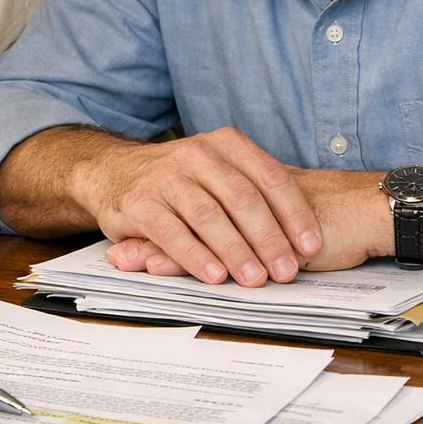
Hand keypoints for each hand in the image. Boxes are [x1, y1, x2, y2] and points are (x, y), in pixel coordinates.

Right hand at [109, 167, 384, 276]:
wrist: (111, 172)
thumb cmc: (179, 180)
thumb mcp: (218, 172)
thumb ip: (253, 192)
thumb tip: (306, 233)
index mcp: (225, 144)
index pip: (269, 177)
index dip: (294, 213)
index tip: (311, 245)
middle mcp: (196, 154)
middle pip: (242, 197)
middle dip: (269, 237)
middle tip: (288, 270)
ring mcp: (165, 177)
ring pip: (209, 215)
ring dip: (236, 250)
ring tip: (256, 279)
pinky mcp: (138, 203)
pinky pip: (171, 232)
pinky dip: (195, 256)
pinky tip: (214, 275)